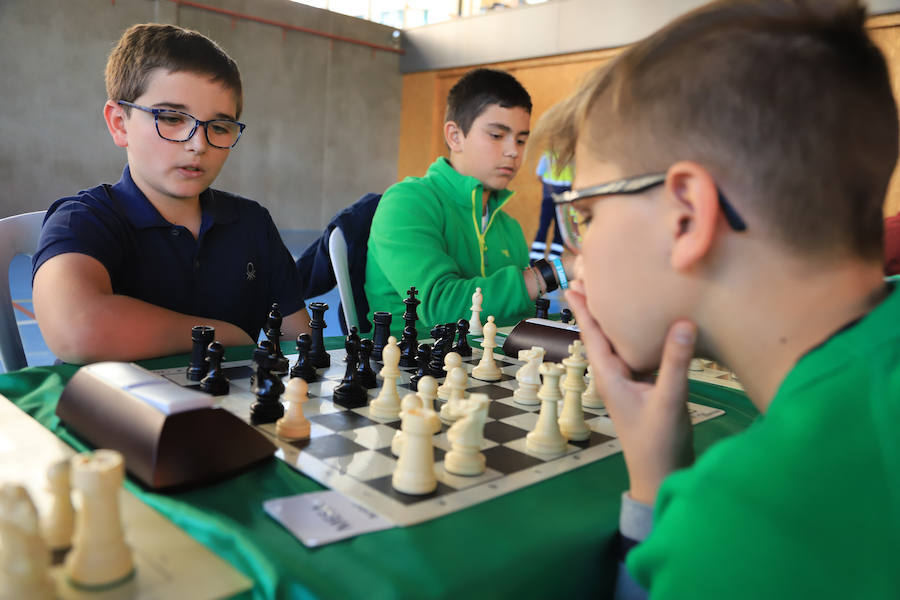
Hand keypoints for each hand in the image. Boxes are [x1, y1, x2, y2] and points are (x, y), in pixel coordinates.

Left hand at [565, 282, 695, 504]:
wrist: (661, 476)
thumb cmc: (658, 444)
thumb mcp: (669, 401)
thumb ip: (675, 363)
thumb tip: (682, 322)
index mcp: (610, 376)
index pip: (593, 335)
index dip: (584, 308)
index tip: (572, 283)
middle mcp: (616, 375)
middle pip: (602, 333)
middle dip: (596, 306)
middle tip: (589, 275)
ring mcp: (630, 381)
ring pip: (621, 342)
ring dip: (616, 318)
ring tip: (616, 290)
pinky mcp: (646, 386)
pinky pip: (639, 352)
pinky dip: (640, 334)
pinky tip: (650, 322)